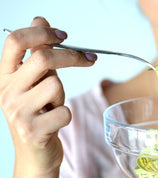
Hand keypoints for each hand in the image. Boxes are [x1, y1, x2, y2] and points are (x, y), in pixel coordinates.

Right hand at [0, 17, 96, 176]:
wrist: (33, 153)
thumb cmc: (37, 113)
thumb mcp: (33, 82)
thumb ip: (37, 53)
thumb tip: (40, 19)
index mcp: (5, 76)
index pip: (15, 41)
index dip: (41, 32)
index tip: (63, 35)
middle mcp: (7, 91)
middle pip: (43, 58)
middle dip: (72, 56)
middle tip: (89, 60)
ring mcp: (18, 112)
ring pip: (56, 85)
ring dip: (63, 94)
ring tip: (53, 105)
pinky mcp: (33, 131)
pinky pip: (64, 111)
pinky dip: (66, 115)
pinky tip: (55, 121)